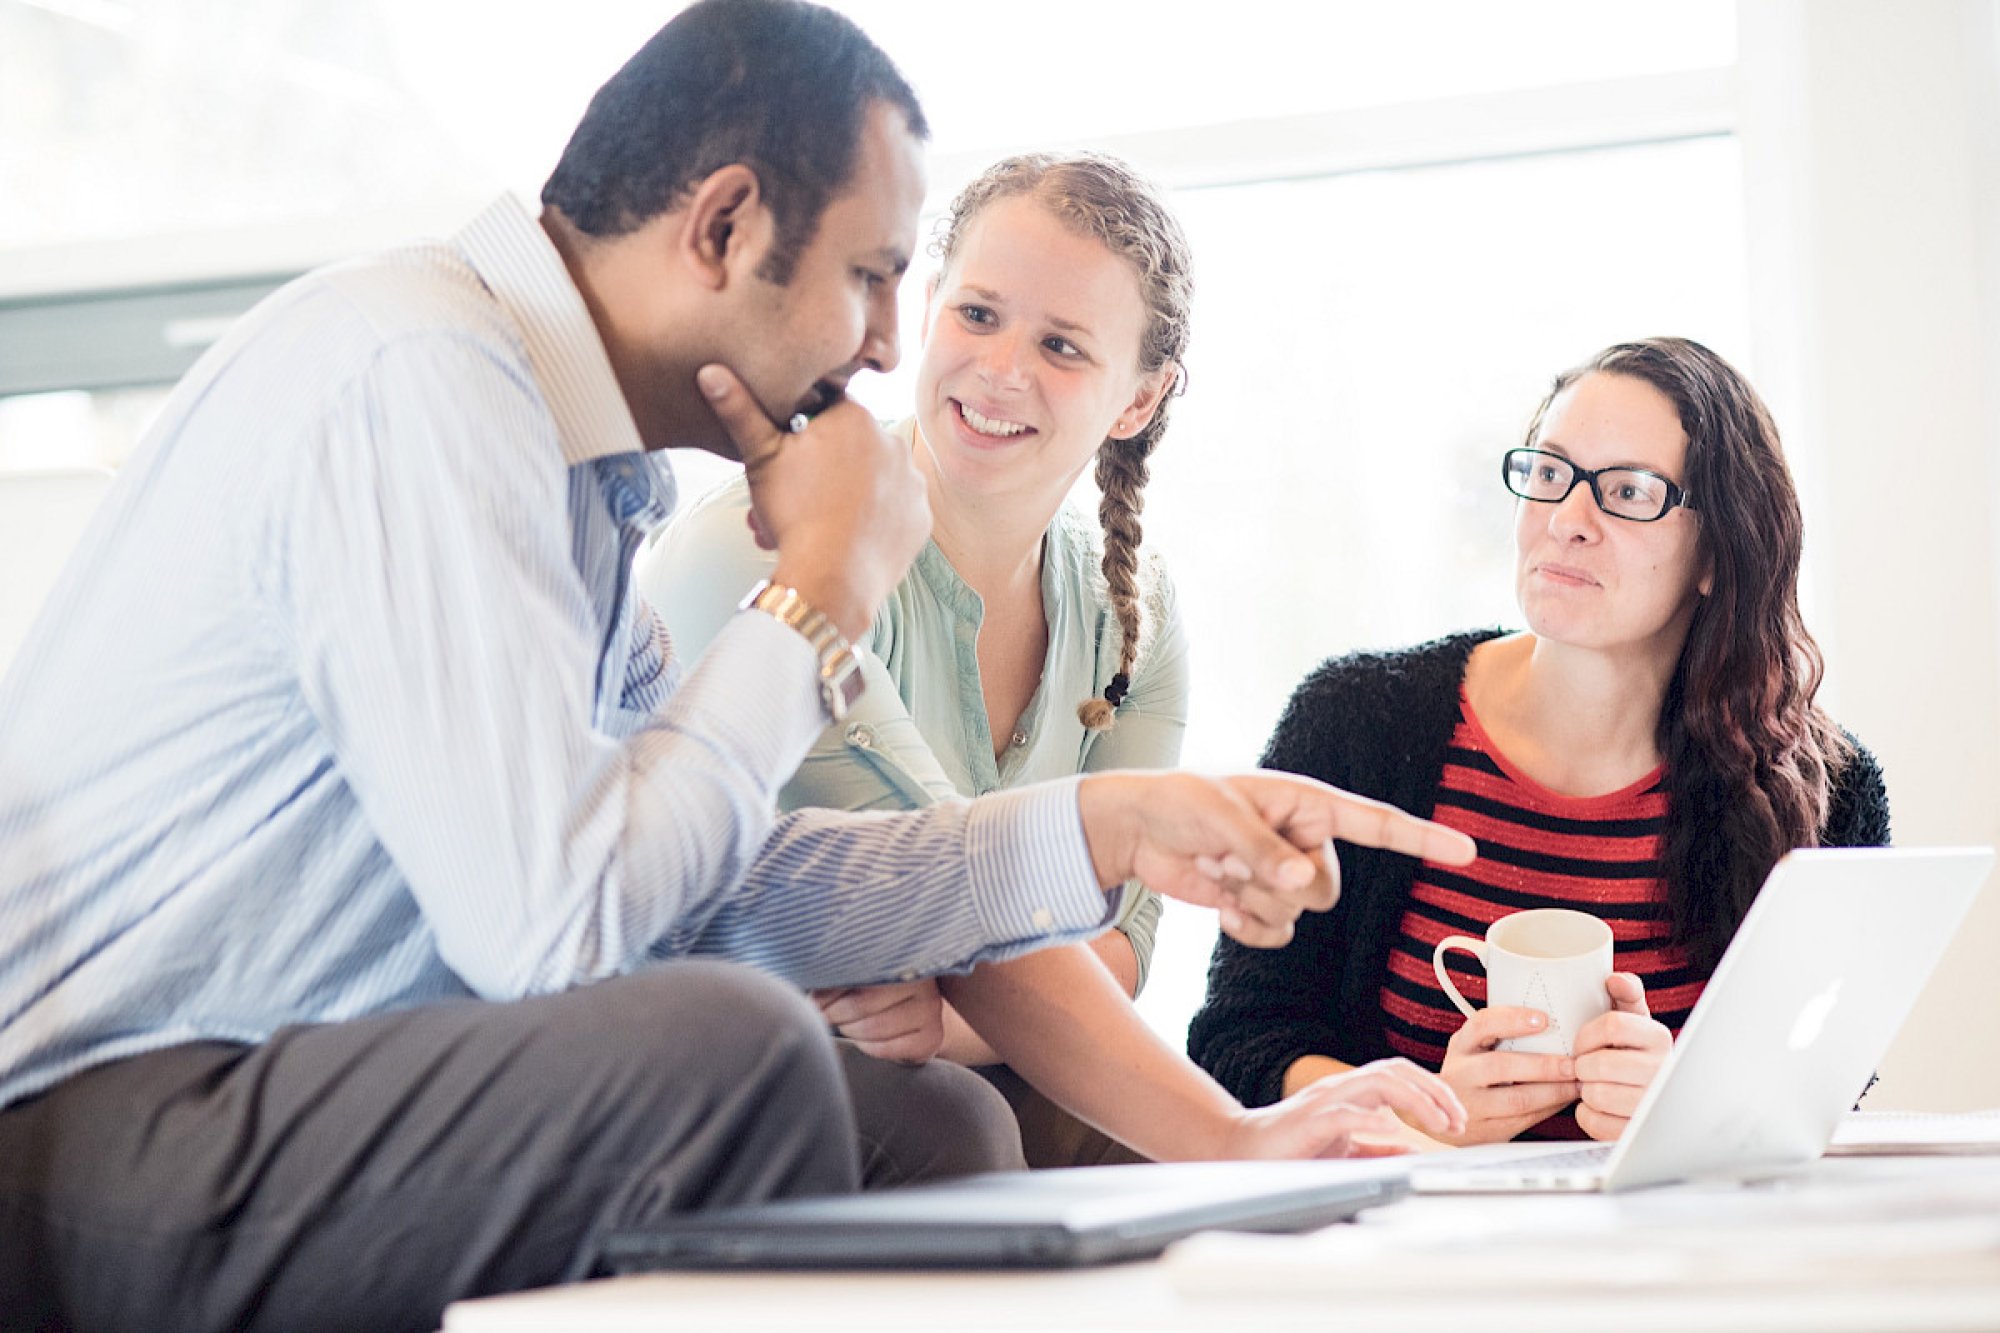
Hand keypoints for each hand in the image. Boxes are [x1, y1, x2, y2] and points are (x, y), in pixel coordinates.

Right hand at [696, 363, 927, 640]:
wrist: (832, 579)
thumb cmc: (794, 514)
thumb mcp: (760, 459)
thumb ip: (740, 411)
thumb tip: (710, 371)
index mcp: (855, 417)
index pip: (826, 412)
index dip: (800, 435)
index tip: (786, 462)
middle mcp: (893, 442)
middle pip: (848, 450)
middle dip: (819, 472)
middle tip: (790, 502)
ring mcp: (913, 481)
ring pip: (872, 481)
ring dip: (846, 494)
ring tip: (814, 523)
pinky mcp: (921, 516)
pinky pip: (894, 510)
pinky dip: (874, 519)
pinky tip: (849, 534)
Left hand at [812, 979, 943, 1064]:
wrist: (910, 1012)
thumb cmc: (870, 989)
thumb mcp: (855, 973)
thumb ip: (836, 969)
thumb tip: (804, 973)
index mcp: (899, 952)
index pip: (854, 972)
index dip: (827, 992)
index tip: (815, 1000)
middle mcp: (921, 978)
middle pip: (860, 1004)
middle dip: (835, 1015)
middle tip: (828, 1015)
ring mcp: (930, 1008)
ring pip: (872, 1028)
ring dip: (850, 1031)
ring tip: (847, 1025)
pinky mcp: (932, 1037)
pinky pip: (885, 1049)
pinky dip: (867, 1048)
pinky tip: (866, 1039)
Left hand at [1075, 771, 1476, 946]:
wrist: (1139, 831)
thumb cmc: (1180, 802)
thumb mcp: (1219, 815)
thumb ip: (1263, 848)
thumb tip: (1301, 883)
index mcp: (1309, 804)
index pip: (1377, 824)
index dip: (1423, 839)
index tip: (1468, 852)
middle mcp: (1306, 842)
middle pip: (1328, 891)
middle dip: (1275, 883)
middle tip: (1227, 853)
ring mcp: (1284, 876)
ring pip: (1299, 916)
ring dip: (1251, 898)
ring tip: (1216, 864)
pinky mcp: (1260, 904)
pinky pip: (1275, 936)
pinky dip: (1245, 927)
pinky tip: (1218, 901)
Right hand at [1222, 1058, 1467, 1158]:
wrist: (1241, 1150)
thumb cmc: (1291, 1148)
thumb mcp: (1344, 1148)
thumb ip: (1377, 1148)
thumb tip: (1413, 1149)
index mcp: (1352, 1092)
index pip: (1400, 1074)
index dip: (1434, 1090)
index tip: (1457, 1118)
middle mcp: (1341, 1088)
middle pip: (1396, 1069)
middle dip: (1434, 1091)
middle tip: (1457, 1120)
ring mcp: (1324, 1101)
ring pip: (1377, 1082)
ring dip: (1415, 1100)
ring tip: (1437, 1123)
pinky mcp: (1309, 1122)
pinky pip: (1344, 1113)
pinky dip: (1370, 1118)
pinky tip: (1391, 1128)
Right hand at [1432, 1007, 1580, 1144]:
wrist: (1442, 1113)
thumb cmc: (1471, 1071)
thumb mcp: (1475, 1047)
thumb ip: (1502, 1035)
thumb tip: (1556, 1026)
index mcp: (1462, 1045)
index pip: (1483, 1024)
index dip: (1513, 1020)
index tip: (1543, 1020)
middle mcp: (1461, 1073)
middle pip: (1500, 1066)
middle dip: (1544, 1066)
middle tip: (1573, 1065)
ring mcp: (1471, 1105)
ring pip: (1517, 1100)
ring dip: (1554, 1092)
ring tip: (1577, 1085)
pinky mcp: (1487, 1130)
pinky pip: (1524, 1120)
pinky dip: (1549, 1109)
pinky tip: (1564, 1100)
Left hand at [1573, 973, 1672, 1140]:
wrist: (1656, 1097)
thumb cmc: (1634, 1053)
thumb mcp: (1634, 1020)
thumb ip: (1626, 995)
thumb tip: (1614, 979)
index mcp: (1659, 1038)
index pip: (1612, 1025)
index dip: (1586, 1034)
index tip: (1583, 1043)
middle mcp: (1662, 1072)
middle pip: (1599, 1064)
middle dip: (1582, 1066)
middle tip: (1586, 1067)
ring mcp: (1653, 1106)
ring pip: (1595, 1095)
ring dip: (1585, 1090)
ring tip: (1594, 1085)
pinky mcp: (1639, 1133)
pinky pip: (1595, 1122)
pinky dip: (1586, 1114)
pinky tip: (1598, 1107)